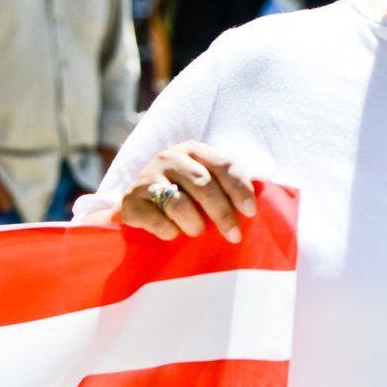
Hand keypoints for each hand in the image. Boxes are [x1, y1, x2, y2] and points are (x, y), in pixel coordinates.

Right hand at [114, 140, 255, 242]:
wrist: (136, 205)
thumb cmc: (182, 196)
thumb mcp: (203, 184)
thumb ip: (224, 187)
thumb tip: (254, 208)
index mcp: (194, 150)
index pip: (223, 164)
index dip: (240, 188)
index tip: (250, 212)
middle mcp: (170, 158)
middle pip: (203, 185)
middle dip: (222, 213)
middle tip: (233, 235)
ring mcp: (147, 177)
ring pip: (180, 204)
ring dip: (194, 224)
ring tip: (197, 233)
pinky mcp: (131, 200)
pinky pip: (157, 220)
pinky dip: (170, 232)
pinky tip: (173, 234)